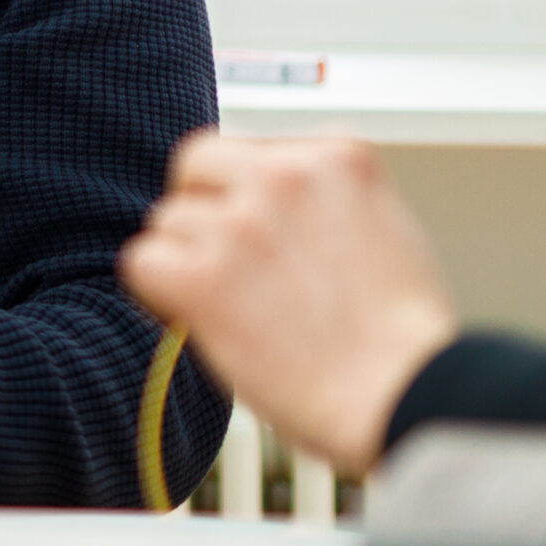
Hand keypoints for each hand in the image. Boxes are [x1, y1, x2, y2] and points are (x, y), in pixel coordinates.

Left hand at [119, 131, 458, 478]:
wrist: (404, 396)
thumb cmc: (403, 339)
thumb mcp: (387, 229)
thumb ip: (329, 201)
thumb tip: (276, 210)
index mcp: (339, 156)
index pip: (253, 148)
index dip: (245, 195)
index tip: (259, 235)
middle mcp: (286, 175)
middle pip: (197, 162)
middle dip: (202, 207)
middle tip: (220, 260)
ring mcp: (242, 223)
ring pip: (168, 219)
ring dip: (186, 260)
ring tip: (229, 307)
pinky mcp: (204, 278)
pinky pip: (141, 261)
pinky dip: (156, 293)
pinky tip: (191, 318)